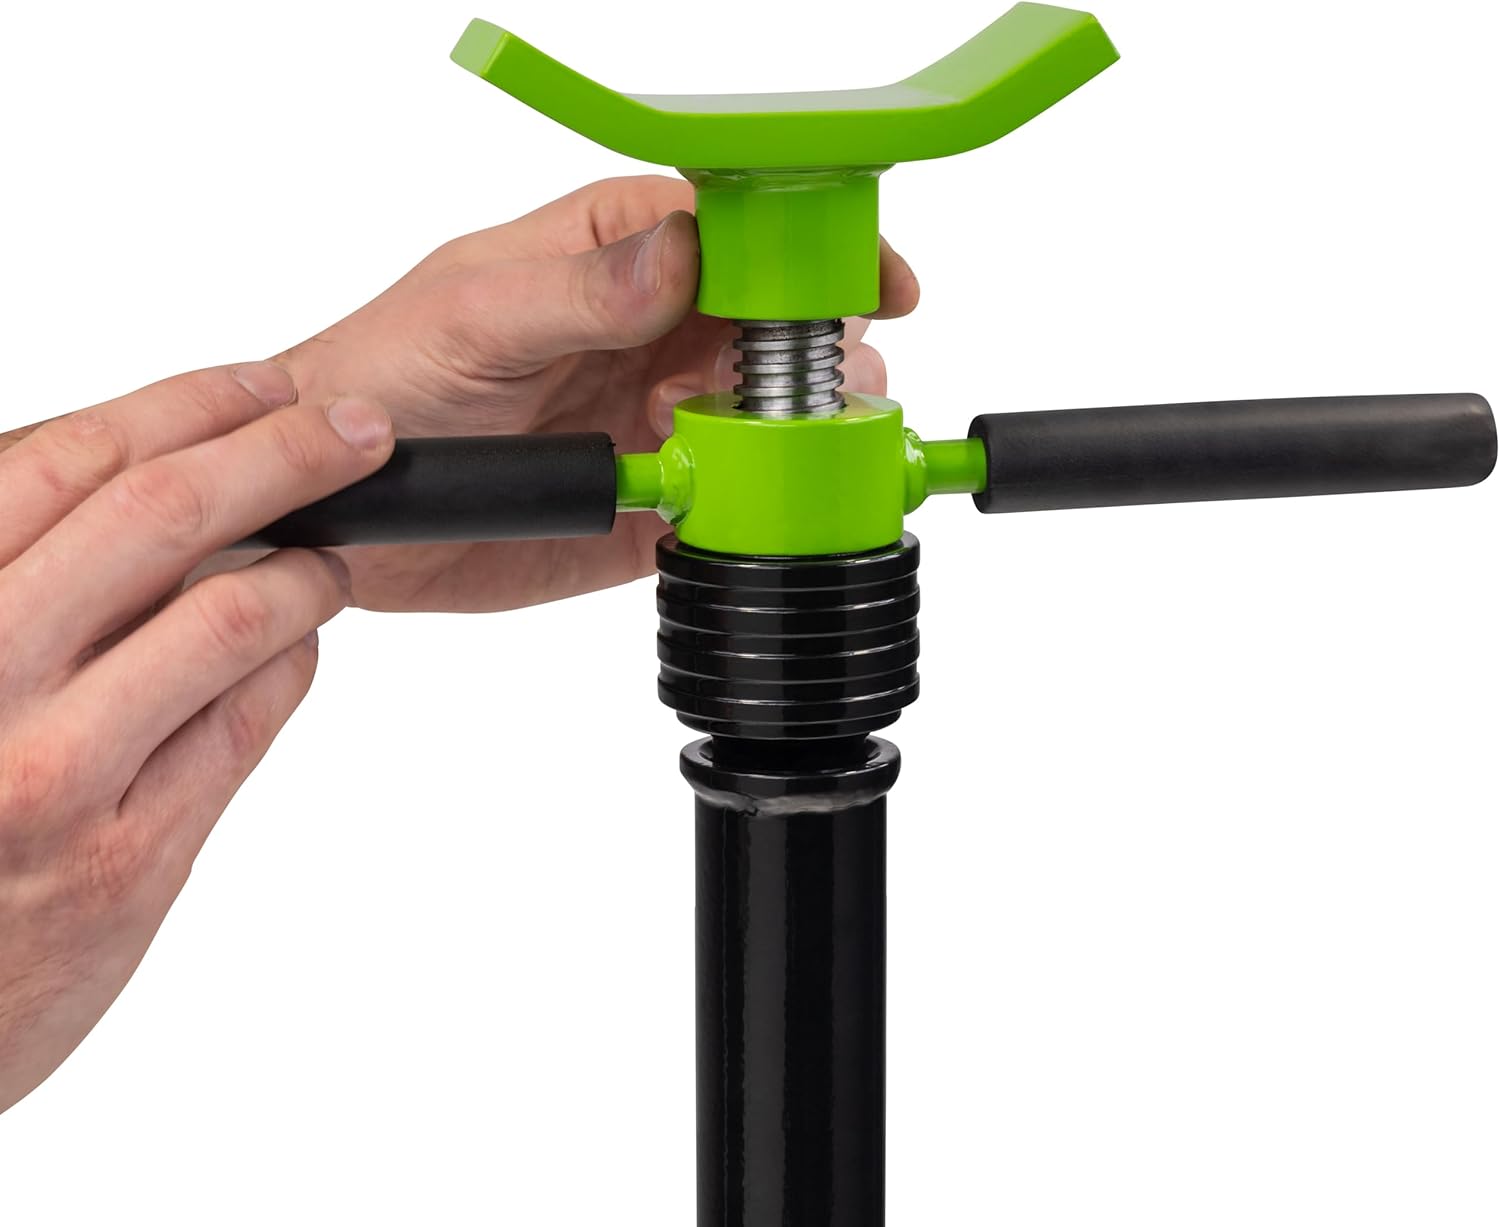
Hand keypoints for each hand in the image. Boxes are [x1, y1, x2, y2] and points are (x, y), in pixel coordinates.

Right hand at [0, 364, 393, 1111]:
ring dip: (308, 569)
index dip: (186, 405)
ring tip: (328, 560)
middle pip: (165, 515)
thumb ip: (19, 575)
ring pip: (232, 613)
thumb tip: (145, 474)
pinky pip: (250, 718)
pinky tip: (293, 650)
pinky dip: (293, 661)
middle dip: (284, 452)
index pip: (68, 462)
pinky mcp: (132, 855)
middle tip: (355, 434)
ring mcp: (55, 774)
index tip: (261, 384)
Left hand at [276, 175, 919, 611]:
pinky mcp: (653, 510)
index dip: (814, 252)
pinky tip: (749, 513)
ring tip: (768, 456)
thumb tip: (681, 257)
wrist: (341, 505)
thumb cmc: (382, 375)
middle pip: (783, 332)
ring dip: (800, 441)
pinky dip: (760, 514)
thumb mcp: (473, 316)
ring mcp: (661, 423)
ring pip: (775, 424)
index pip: (744, 235)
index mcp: (619, 259)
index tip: (869, 281)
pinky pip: (734, 510)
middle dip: (821, 357)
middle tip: (810, 391)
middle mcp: (654, 336)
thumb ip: (581, 291)